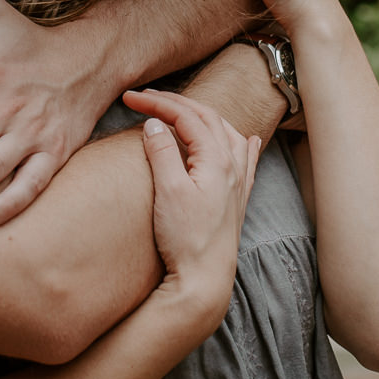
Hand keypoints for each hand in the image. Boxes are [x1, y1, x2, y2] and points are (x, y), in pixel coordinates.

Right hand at [125, 88, 261, 307]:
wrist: (204, 281)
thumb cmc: (186, 239)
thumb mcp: (168, 191)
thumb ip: (162, 152)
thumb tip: (153, 124)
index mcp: (216, 160)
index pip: (186, 117)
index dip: (157, 103)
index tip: (130, 97)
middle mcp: (233, 167)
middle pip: (208, 119)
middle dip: (177, 104)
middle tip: (147, 97)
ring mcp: (238, 184)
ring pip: (227, 134)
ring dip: (204, 117)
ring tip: (186, 109)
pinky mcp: (236, 201)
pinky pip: (245, 160)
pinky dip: (242, 144)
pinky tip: (248, 141)